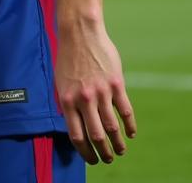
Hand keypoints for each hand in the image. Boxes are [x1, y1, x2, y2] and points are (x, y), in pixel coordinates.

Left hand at [56, 21, 136, 164]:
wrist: (80, 31)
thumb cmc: (69, 57)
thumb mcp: (61, 82)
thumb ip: (69, 103)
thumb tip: (76, 126)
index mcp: (67, 100)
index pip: (76, 136)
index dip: (86, 153)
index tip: (92, 160)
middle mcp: (84, 99)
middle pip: (96, 136)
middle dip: (104, 153)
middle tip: (108, 159)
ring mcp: (101, 92)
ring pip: (113, 128)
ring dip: (118, 144)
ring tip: (120, 150)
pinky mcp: (116, 84)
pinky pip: (126, 112)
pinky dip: (130, 126)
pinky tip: (130, 133)